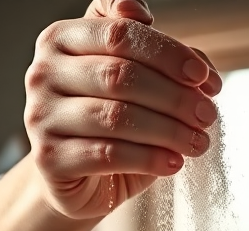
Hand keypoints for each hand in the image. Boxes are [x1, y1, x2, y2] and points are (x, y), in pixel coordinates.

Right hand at [24, 0, 222, 219]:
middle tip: (207, 115)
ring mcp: (42, 116)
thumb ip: (157, 59)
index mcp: (62, 39)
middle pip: (120, 75)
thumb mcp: (130, 82)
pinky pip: (107, 155)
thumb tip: (198, 62)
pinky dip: (148, 159)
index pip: (120, 33)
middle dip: (174, 96)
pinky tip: (173, 163)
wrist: (77, 178)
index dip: (167, 53)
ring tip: (198, 142)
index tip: (204, 77)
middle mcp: (44, 72)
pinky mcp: (49, 159)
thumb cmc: (107, 124)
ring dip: (168, 130)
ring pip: (116, 116)